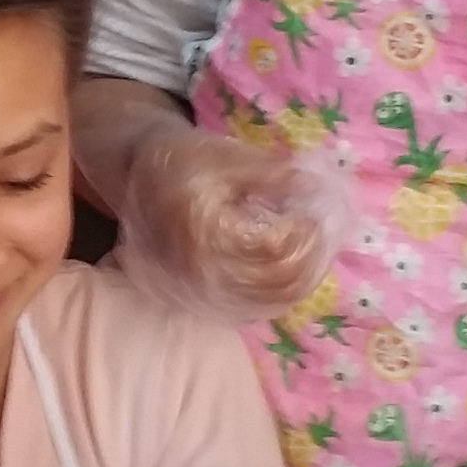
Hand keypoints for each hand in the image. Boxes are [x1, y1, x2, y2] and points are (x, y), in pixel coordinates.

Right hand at [105, 122, 345, 323]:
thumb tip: (317, 191)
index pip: (272, 248)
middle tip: (323, 231)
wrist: (142, 182)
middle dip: (311, 256)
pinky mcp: (204, 303)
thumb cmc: (187, 162)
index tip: (316, 211)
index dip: (304, 232)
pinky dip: (283, 293)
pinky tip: (294, 268)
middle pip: (277, 282)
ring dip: (303, 278)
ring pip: (271, 303)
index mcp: (204, 232)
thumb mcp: (229, 156)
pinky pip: (255, 310)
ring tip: (314, 248)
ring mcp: (201, 294)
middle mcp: (200, 273)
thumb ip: (275, 176)